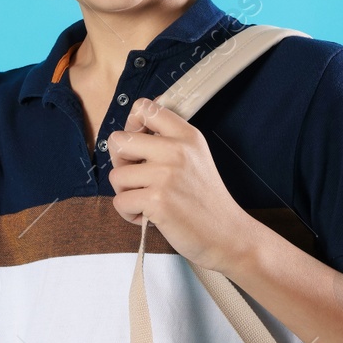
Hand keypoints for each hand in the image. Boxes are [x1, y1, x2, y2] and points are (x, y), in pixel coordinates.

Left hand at [105, 97, 256, 273]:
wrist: (226, 235)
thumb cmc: (205, 200)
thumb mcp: (195, 157)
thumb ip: (167, 142)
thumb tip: (128, 134)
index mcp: (186, 135)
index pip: (145, 107)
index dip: (131, 125)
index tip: (138, 145)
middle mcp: (176, 150)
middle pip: (118, 141)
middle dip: (121, 163)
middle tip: (138, 179)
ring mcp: (166, 175)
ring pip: (116, 176)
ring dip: (125, 193)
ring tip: (147, 201)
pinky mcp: (158, 200)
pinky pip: (120, 202)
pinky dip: (129, 214)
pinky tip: (149, 216)